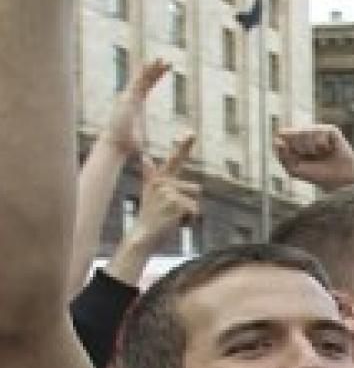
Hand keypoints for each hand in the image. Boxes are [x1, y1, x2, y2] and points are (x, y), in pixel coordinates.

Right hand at [103, 57, 168, 156]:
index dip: (154, 78)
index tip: (164, 70)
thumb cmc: (127, 145)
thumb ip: (144, 148)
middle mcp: (131, 98)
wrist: (116, 144)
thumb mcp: (140, 144)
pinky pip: (138, 82)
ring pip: (142, 79)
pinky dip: (144, 73)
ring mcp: (129, 97)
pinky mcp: (129, 98)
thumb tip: (149, 161)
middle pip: (145, 80)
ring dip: (152, 69)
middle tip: (166, 60)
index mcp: (136, 104)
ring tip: (162, 59)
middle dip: (155, 70)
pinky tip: (151, 64)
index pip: (147, 87)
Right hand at [110, 135, 198, 281]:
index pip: (175, 160)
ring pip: (196, 202)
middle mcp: (163, 181)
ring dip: (189, 214)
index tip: (191, 132)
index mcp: (159, 178)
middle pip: (195, 189)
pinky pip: (195, 212)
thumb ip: (150, 174)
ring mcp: (169, 192)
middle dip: (190, 205)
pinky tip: (174, 223)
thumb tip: (146, 157)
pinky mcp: (176, 203)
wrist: (143, 235)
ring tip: (172, 218)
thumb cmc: (149, 215)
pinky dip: (189, 221)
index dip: (184, 146)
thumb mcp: (149, 193)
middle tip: (171, 213)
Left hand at [274, 124, 353, 190]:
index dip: (285, 145)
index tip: (292, 156)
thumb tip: (277, 141)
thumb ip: (282, 156)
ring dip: (309, 146)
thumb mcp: (294, 170)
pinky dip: (321, 144)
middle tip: (309, 157)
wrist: (338, 181)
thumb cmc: (317, 176)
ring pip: (304, 131)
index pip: (282, 134)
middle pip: (292, 132)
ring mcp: (318, 131)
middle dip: (299, 147)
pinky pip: (319, 131)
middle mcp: (306, 133)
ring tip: (319, 154)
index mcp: (294, 141)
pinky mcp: (331, 130)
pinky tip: (327, 150)